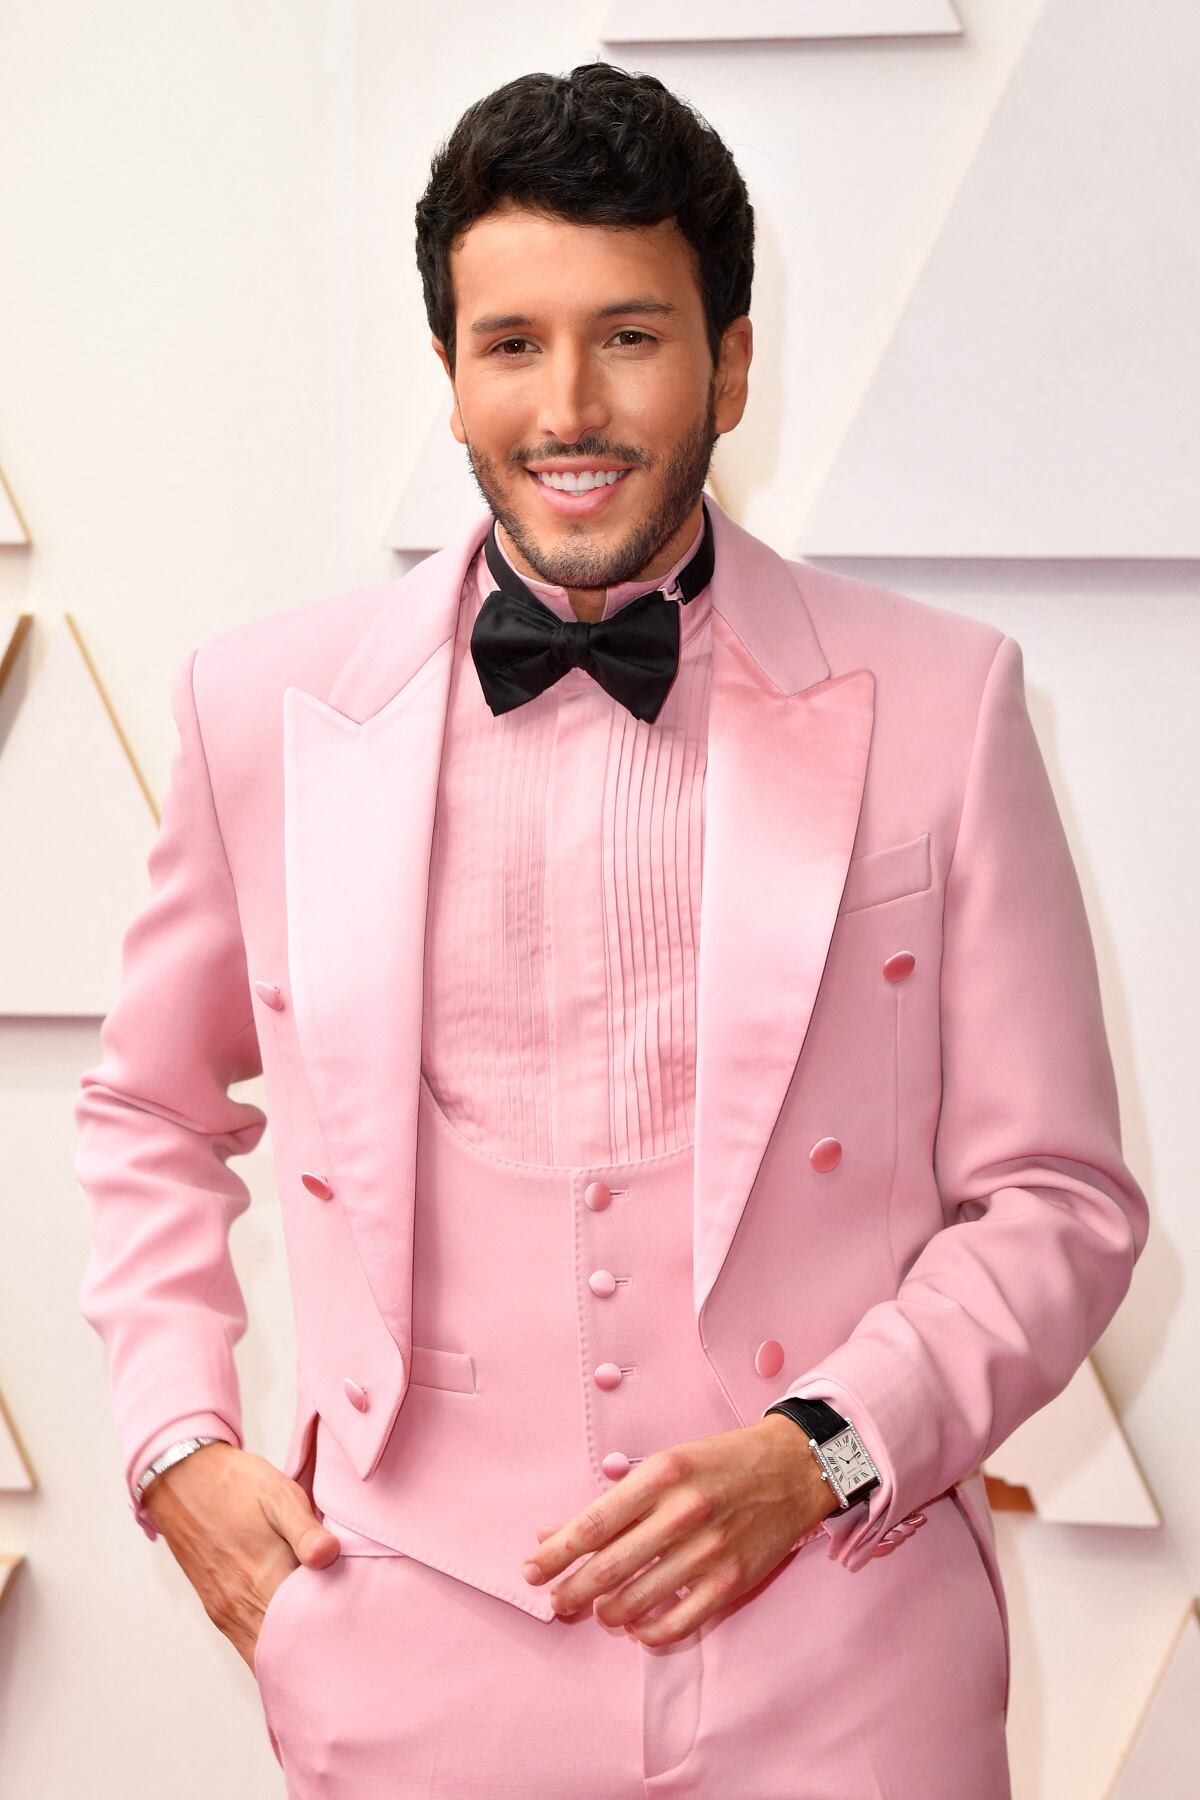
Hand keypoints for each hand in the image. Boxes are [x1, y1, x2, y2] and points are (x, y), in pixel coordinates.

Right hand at [143, 1442, 341, 1671]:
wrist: (184, 1481)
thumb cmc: (237, 1486)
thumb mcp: (279, 1495)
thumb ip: (305, 1530)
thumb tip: (329, 1556)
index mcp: (263, 1577)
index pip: (304, 1628)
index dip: (333, 1635)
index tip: (357, 1634)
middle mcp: (241, 1605)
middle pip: (285, 1652)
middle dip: (317, 1654)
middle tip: (348, 1650)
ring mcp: (226, 1612)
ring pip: (263, 1657)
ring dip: (292, 1657)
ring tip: (325, 1650)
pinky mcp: (217, 1610)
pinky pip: (247, 1646)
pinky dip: (270, 1652)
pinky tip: (294, 1640)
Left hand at [519, 1415, 840, 1644]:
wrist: (793, 1468)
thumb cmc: (721, 1462)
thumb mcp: (664, 1464)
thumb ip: (613, 1502)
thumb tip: (553, 1532)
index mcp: (661, 1475)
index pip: (592, 1526)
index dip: (554, 1554)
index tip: (531, 1570)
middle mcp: (683, 1513)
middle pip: (607, 1569)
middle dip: (571, 1592)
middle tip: (557, 1602)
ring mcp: (709, 1551)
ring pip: (636, 1600)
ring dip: (606, 1613)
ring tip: (599, 1611)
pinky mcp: (732, 1582)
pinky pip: (677, 1623)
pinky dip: (648, 1633)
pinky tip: (637, 1627)